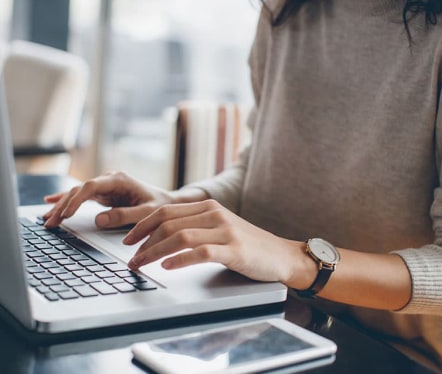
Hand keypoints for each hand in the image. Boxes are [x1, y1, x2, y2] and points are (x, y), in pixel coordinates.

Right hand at [43, 171, 205, 228]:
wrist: (168, 202)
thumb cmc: (160, 206)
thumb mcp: (147, 213)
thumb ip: (125, 216)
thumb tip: (99, 220)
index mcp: (119, 180)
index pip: (91, 186)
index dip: (76, 199)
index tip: (66, 214)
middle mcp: (110, 180)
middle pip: (80, 190)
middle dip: (63, 206)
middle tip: (50, 222)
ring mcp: (106, 186)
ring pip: (78, 193)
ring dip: (62, 206)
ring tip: (47, 219)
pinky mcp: (104, 194)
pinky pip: (82, 196)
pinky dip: (67, 200)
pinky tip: (51, 202)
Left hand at [124, 199, 312, 284]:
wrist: (280, 255)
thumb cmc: (246, 244)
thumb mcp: (219, 227)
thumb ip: (195, 226)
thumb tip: (160, 237)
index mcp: (208, 206)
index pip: (166, 211)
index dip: (142, 225)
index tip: (128, 240)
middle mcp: (215, 214)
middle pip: (168, 222)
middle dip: (143, 241)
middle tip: (130, 258)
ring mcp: (225, 231)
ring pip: (180, 236)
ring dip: (154, 252)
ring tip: (141, 264)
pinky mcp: (234, 250)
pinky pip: (201, 252)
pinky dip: (180, 259)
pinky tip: (167, 266)